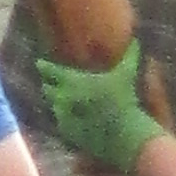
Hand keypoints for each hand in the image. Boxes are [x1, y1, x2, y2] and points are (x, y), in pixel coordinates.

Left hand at [36, 38, 156, 173]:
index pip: (48, 70)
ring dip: (58, 102)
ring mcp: (62, 116)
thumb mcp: (127, 74)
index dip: (43, 66)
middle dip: (50, 85)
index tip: (40, 63)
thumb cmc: (123, 100)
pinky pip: (61, 122)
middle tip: (55, 82)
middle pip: (47, 88)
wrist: (122, 134)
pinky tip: (76, 117)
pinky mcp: (66, 132)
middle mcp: (62, 98)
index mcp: (72, 81)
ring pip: (53, 106)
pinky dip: (66, 118)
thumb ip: (130, 55)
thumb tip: (135, 40)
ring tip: (67, 100)